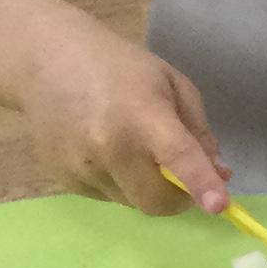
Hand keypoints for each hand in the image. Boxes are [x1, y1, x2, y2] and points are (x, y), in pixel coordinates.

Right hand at [0, 0, 227, 212]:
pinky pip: (107, 196)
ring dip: (145, 186)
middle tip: (180, 175)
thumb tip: (218, 174)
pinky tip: (106, 150)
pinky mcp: (62, 179)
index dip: (201, 184)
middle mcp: (108, 147)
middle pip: (156, 201)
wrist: (47, 61)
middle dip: (178, 196)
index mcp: (142, 115)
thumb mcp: (172, 85)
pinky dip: (119, 182)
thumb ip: (199, 132)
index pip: (177, 157)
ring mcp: (80, 167)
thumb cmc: (120, 67)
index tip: (220, 206)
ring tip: (132, 147)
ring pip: (132, 202)